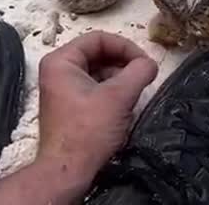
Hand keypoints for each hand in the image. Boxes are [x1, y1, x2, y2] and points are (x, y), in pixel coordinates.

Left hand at [36, 30, 157, 181]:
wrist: (68, 170)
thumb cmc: (88, 131)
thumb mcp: (119, 97)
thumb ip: (139, 72)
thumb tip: (150, 63)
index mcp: (61, 61)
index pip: (99, 39)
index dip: (126, 47)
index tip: (144, 62)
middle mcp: (58, 70)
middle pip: (98, 53)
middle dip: (124, 63)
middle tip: (144, 75)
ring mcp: (62, 88)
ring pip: (98, 71)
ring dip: (120, 78)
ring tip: (136, 91)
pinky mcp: (70, 105)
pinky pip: (95, 87)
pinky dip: (112, 91)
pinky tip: (125, 104)